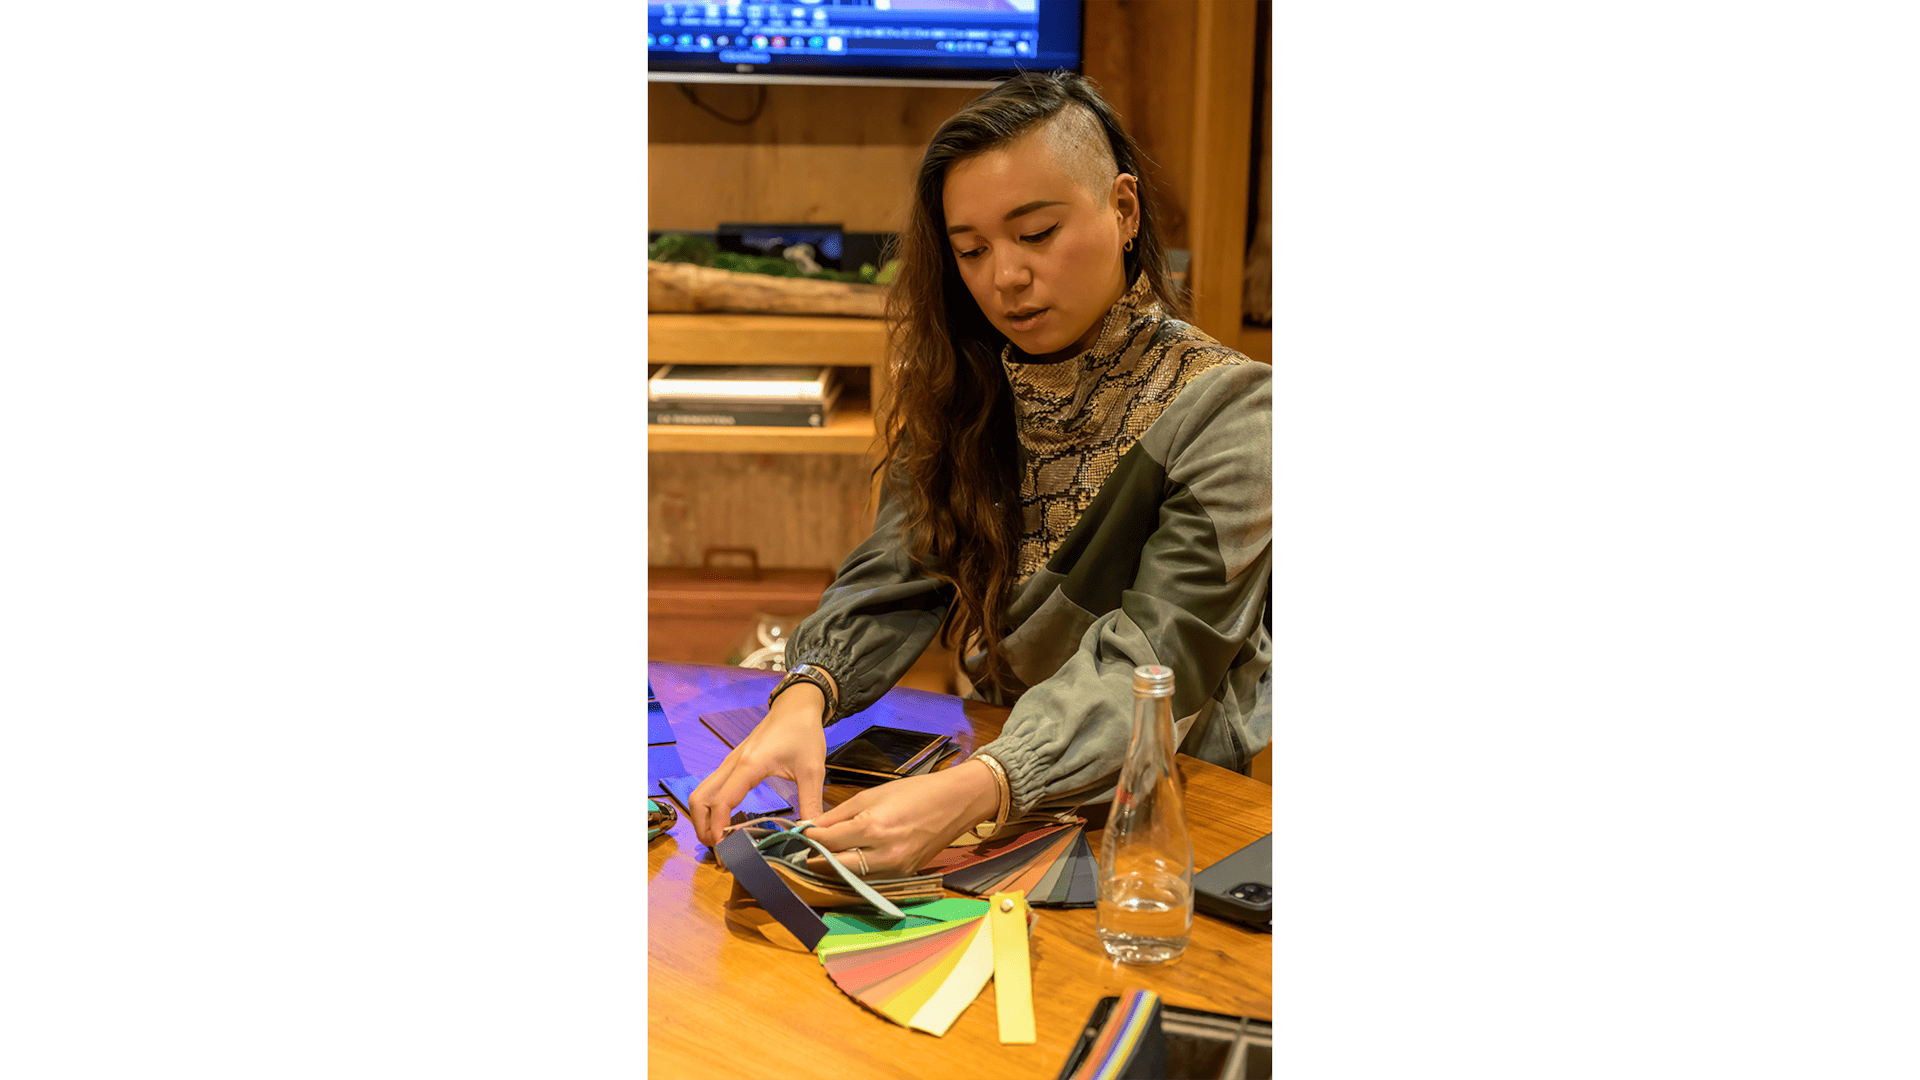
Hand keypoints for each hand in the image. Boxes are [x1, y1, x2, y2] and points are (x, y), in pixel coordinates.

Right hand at [688, 685, 828, 846]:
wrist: (796, 706)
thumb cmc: (804, 732)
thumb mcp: (813, 769)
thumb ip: (811, 802)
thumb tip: (811, 832)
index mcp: (749, 765)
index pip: (723, 800)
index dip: (718, 827)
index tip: (723, 849)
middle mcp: (733, 763)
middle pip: (700, 798)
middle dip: (703, 826)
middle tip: (718, 849)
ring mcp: (729, 762)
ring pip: (701, 792)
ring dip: (703, 817)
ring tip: (719, 839)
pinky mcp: (733, 763)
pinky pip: (711, 787)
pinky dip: (710, 807)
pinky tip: (725, 821)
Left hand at [803, 760, 1001, 877]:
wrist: (954, 803)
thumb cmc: (914, 792)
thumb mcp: (871, 795)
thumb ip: (839, 814)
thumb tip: (812, 827)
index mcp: (873, 827)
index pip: (830, 841)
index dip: (811, 838)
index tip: (800, 835)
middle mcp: (884, 853)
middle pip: (835, 867)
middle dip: (817, 859)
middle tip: (805, 851)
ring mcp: (895, 869)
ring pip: (852, 877)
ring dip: (834, 869)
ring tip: (822, 857)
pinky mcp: (903, 875)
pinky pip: (871, 878)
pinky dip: (855, 872)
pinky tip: (848, 862)